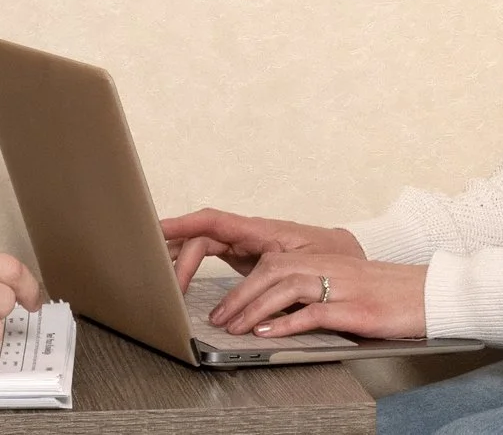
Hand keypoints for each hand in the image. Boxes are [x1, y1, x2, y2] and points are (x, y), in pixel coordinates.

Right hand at [159, 207, 363, 290]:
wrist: (347, 261)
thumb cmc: (332, 258)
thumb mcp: (310, 265)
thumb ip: (282, 270)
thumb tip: (258, 279)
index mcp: (260, 230)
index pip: (213, 221)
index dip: (182, 224)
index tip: (157, 232)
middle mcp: (247, 235)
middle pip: (201, 238)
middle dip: (176, 253)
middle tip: (159, 279)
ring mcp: (244, 246)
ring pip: (201, 246)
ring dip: (178, 257)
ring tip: (155, 272)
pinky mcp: (244, 259)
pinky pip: (209, 257)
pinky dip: (190, 265)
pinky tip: (176, 276)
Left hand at [211, 253, 427, 340]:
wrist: (429, 294)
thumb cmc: (388, 294)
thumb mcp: (345, 287)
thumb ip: (313, 293)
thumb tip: (276, 313)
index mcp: (324, 260)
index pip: (272, 262)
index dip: (243, 281)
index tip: (224, 304)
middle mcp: (329, 267)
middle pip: (272, 271)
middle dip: (240, 296)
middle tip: (219, 319)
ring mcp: (342, 286)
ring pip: (286, 288)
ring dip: (254, 309)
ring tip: (234, 328)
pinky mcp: (355, 308)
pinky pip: (313, 312)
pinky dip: (286, 323)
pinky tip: (267, 335)